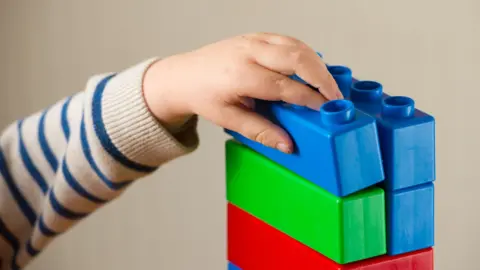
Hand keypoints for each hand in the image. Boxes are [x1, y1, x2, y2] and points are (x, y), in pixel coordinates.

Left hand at [143, 32, 341, 152]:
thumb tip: (288, 145)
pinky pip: (289, 40)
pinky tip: (313, 70)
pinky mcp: (257, 36)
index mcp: (240, 74)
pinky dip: (305, 54)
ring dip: (317, 65)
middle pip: (297, 58)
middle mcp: (248, 51)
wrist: (184, 75)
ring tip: (329, 86)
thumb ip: (260, 131)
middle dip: (322, 78)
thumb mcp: (229, 119)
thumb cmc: (204, 96)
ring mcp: (253, 39)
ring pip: (296, 46)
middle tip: (336, 97)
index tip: (326, 110)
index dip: (309, 99)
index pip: (285, 86)